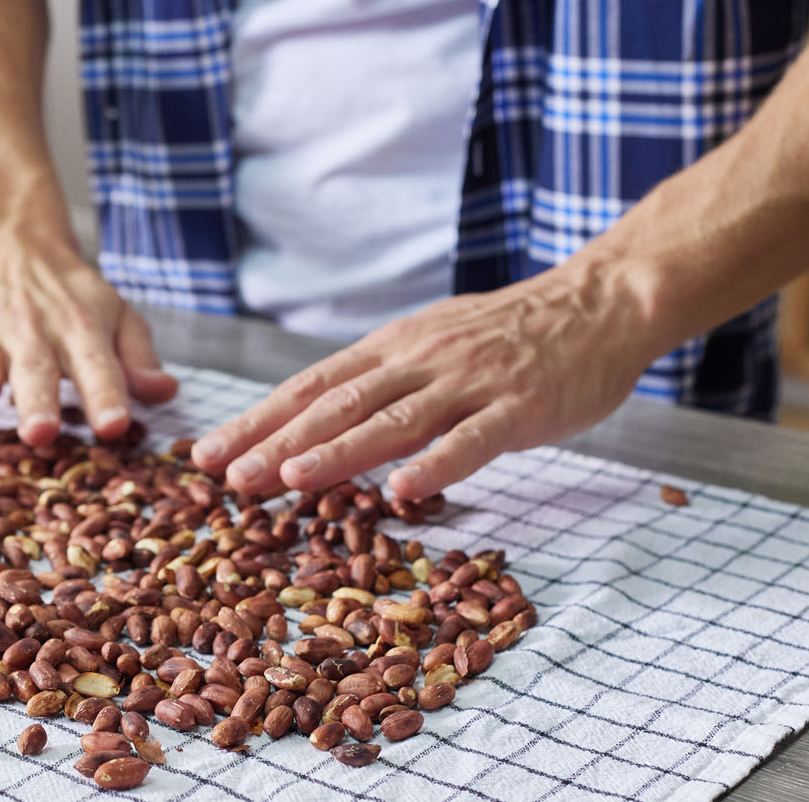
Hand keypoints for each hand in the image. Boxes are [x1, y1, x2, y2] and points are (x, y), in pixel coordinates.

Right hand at [0, 226, 177, 445]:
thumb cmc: (73, 296)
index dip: (108, 395)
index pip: (98, 365)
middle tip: (40, 433)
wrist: (14, 242)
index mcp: (82, 329)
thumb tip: (166, 392)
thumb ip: (137, 357)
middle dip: (37, 402)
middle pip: (36, 372)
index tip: (115, 426)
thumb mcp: (116, 315)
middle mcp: (34, 333)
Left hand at [190, 261, 655, 499]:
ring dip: (339, 450)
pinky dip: (439, 464)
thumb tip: (315, 425)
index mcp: (393, 348)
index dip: (258, 420)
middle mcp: (420, 360)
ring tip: (289, 478)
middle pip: (337, 404)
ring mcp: (470, 382)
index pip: (311, 387)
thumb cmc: (510, 335)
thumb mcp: (431, 345)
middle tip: (226, 476)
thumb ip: (380, 383)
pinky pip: (474, 438)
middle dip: (276, 440)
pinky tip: (405, 492)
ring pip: (393, 419)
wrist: (600, 302)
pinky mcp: (520, 406)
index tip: (208, 454)